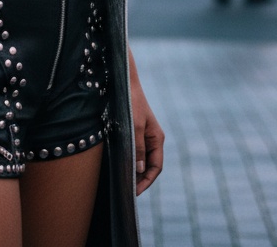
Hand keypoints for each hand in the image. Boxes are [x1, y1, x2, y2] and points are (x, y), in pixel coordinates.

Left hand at [130, 61, 163, 194]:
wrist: (125, 83)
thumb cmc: (132, 104)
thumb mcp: (135, 127)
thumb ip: (138, 149)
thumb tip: (141, 170)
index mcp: (157, 138)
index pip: (156, 167)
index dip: (147, 181)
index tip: (135, 192)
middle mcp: (152, 138)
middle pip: (149, 165)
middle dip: (140, 178)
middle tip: (127, 190)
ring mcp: (144, 135)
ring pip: (141, 159)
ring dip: (134, 170)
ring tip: (122, 181)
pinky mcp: (134, 131)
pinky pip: (134, 150)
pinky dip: (129, 159)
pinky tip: (119, 165)